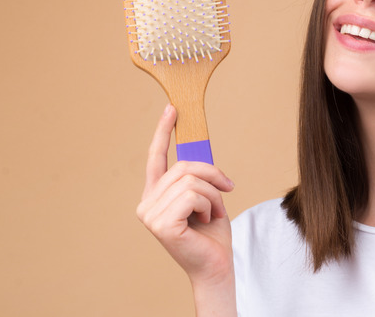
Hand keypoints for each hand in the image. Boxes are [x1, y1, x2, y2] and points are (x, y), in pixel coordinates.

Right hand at [136, 104, 235, 285]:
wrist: (216, 265)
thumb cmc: (212, 233)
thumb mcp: (206, 196)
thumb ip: (197, 177)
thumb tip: (200, 153)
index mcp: (155, 195)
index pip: (156, 158)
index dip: (163, 132)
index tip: (172, 109)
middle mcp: (146, 203)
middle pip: (184, 167)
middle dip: (212, 175)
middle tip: (227, 189)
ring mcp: (150, 214)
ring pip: (192, 181)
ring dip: (214, 196)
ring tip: (213, 213)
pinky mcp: (161, 223)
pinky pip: (194, 196)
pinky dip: (210, 206)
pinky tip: (206, 221)